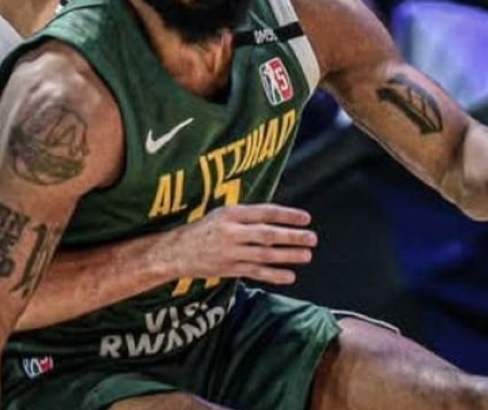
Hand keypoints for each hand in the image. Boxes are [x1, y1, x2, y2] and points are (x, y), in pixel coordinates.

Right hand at [157, 204, 317, 285]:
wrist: (175, 252)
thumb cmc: (202, 230)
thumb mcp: (221, 214)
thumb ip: (246, 216)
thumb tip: (276, 217)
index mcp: (231, 213)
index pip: (265, 212)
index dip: (287, 215)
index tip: (305, 218)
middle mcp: (231, 231)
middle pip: (267, 234)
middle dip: (292, 236)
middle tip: (312, 238)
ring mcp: (230, 252)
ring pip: (264, 254)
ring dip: (287, 256)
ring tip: (306, 256)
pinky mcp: (229, 269)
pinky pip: (255, 272)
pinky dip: (273, 274)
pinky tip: (289, 276)